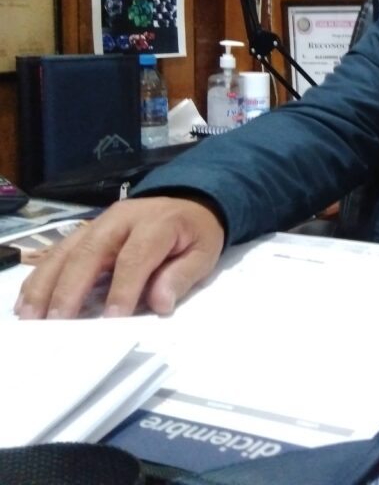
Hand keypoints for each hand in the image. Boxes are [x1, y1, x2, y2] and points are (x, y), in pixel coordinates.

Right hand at [15, 196, 224, 318]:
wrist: (189, 201)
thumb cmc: (195, 233)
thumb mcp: (204, 253)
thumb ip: (181, 277)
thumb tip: (159, 304)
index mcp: (157, 223)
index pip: (135, 257)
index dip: (122, 289)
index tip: (111, 320)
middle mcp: (122, 219)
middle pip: (89, 251)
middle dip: (71, 288)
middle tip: (56, 322)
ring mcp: (100, 222)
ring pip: (66, 250)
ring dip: (46, 283)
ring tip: (31, 315)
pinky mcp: (86, 230)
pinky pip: (58, 251)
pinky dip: (41, 276)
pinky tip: (28, 300)